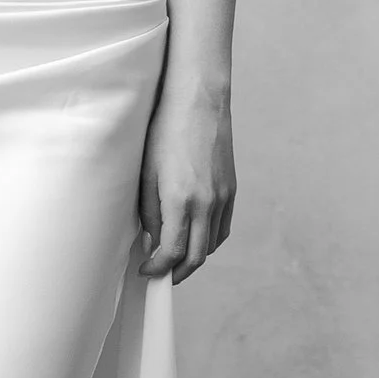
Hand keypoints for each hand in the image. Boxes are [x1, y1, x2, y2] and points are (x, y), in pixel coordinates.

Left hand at [138, 73, 234, 282]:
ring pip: (211, 244)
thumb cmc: (166, 132)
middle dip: (178, 272)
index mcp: (182, 201)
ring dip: (194, 257)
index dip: (158, 268)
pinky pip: (223, 227)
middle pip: (196, 256)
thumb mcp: (147, 173)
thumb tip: (152, 238)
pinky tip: (195, 237)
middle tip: (161, 275)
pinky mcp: (231, 189)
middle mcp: (207, 204)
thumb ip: (149, 211)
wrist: (198, 102)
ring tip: (175, 257)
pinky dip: (209, 240)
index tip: (147, 271)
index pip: (173, 252)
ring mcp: (223, 197)